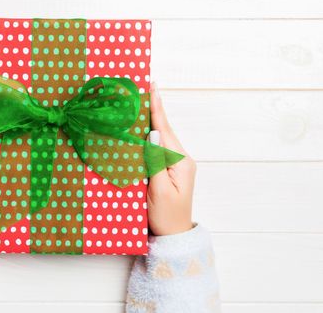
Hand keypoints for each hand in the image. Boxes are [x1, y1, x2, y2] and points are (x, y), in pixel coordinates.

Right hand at [146, 82, 195, 235]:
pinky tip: (143, 127)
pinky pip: (158, 147)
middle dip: (153, 108)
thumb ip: (155, 161)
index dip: (157, 108)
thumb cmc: (165, 216)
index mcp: (180, 162)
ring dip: (151, 120)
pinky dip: (149, 134)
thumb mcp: (158, 190)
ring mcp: (176, 164)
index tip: (152, 87)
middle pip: (164, 129)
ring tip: (142, 101)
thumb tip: (152, 134)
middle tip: (144, 87)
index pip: (165, 130)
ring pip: (160, 137)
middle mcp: (180, 159)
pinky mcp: (168, 169)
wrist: (173, 236)